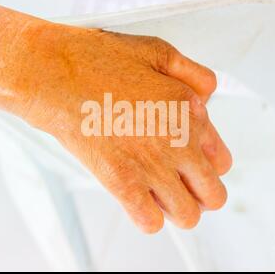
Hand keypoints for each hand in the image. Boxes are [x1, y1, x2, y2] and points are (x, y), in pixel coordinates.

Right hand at [16, 24, 231, 232]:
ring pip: (188, 216)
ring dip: (178, 209)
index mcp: (189, 113)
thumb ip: (194, 75)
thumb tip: (209, 98)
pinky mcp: (120, 183)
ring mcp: (150, 167)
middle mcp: (177, 144)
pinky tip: (139, 200)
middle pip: (212, 195)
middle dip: (201, 193)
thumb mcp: (157, 51)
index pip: (221, 161)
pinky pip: (150, 223)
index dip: (208, 164)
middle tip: (183, 185)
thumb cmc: (97, 61)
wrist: (53, 74)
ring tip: (161, 193)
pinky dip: (148, 217)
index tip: (194, 162)